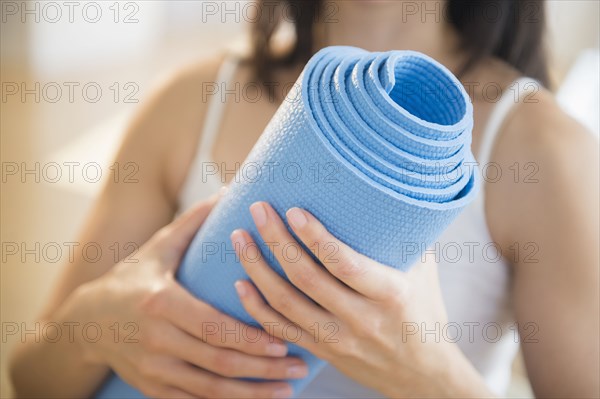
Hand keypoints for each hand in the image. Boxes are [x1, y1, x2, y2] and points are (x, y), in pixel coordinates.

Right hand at [62, 195, 305, 398]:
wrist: (86, 320)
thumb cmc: (131, 278)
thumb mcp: (158, 247)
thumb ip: (195, 221)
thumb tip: (231, 188)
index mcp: (162, 303)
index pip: (215, 326)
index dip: (251, 338)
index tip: (284, 341)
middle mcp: (157, 340)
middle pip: (219, 362)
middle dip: (263, 368)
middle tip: (300, 365)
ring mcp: (153, 369)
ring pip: (210, 389)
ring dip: (251, 394)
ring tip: (286, 390)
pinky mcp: (152, 387)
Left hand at [230, 202, 492, 397]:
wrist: (421, 375)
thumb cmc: (424, 312)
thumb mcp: (424, 273)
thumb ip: (401, 239)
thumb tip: (383, 194)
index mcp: (390, 294)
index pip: (344, 263)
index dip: (314, 237)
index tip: (292, 210)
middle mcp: (361, 319)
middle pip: (306, 278)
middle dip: (277, 241)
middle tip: (257, 210)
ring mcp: (337, 339)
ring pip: (285, 304)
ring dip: (257, 269)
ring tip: (239, 238)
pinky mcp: (322, 351)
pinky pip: (280, 330)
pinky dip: (256, 307)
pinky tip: (240, 283)